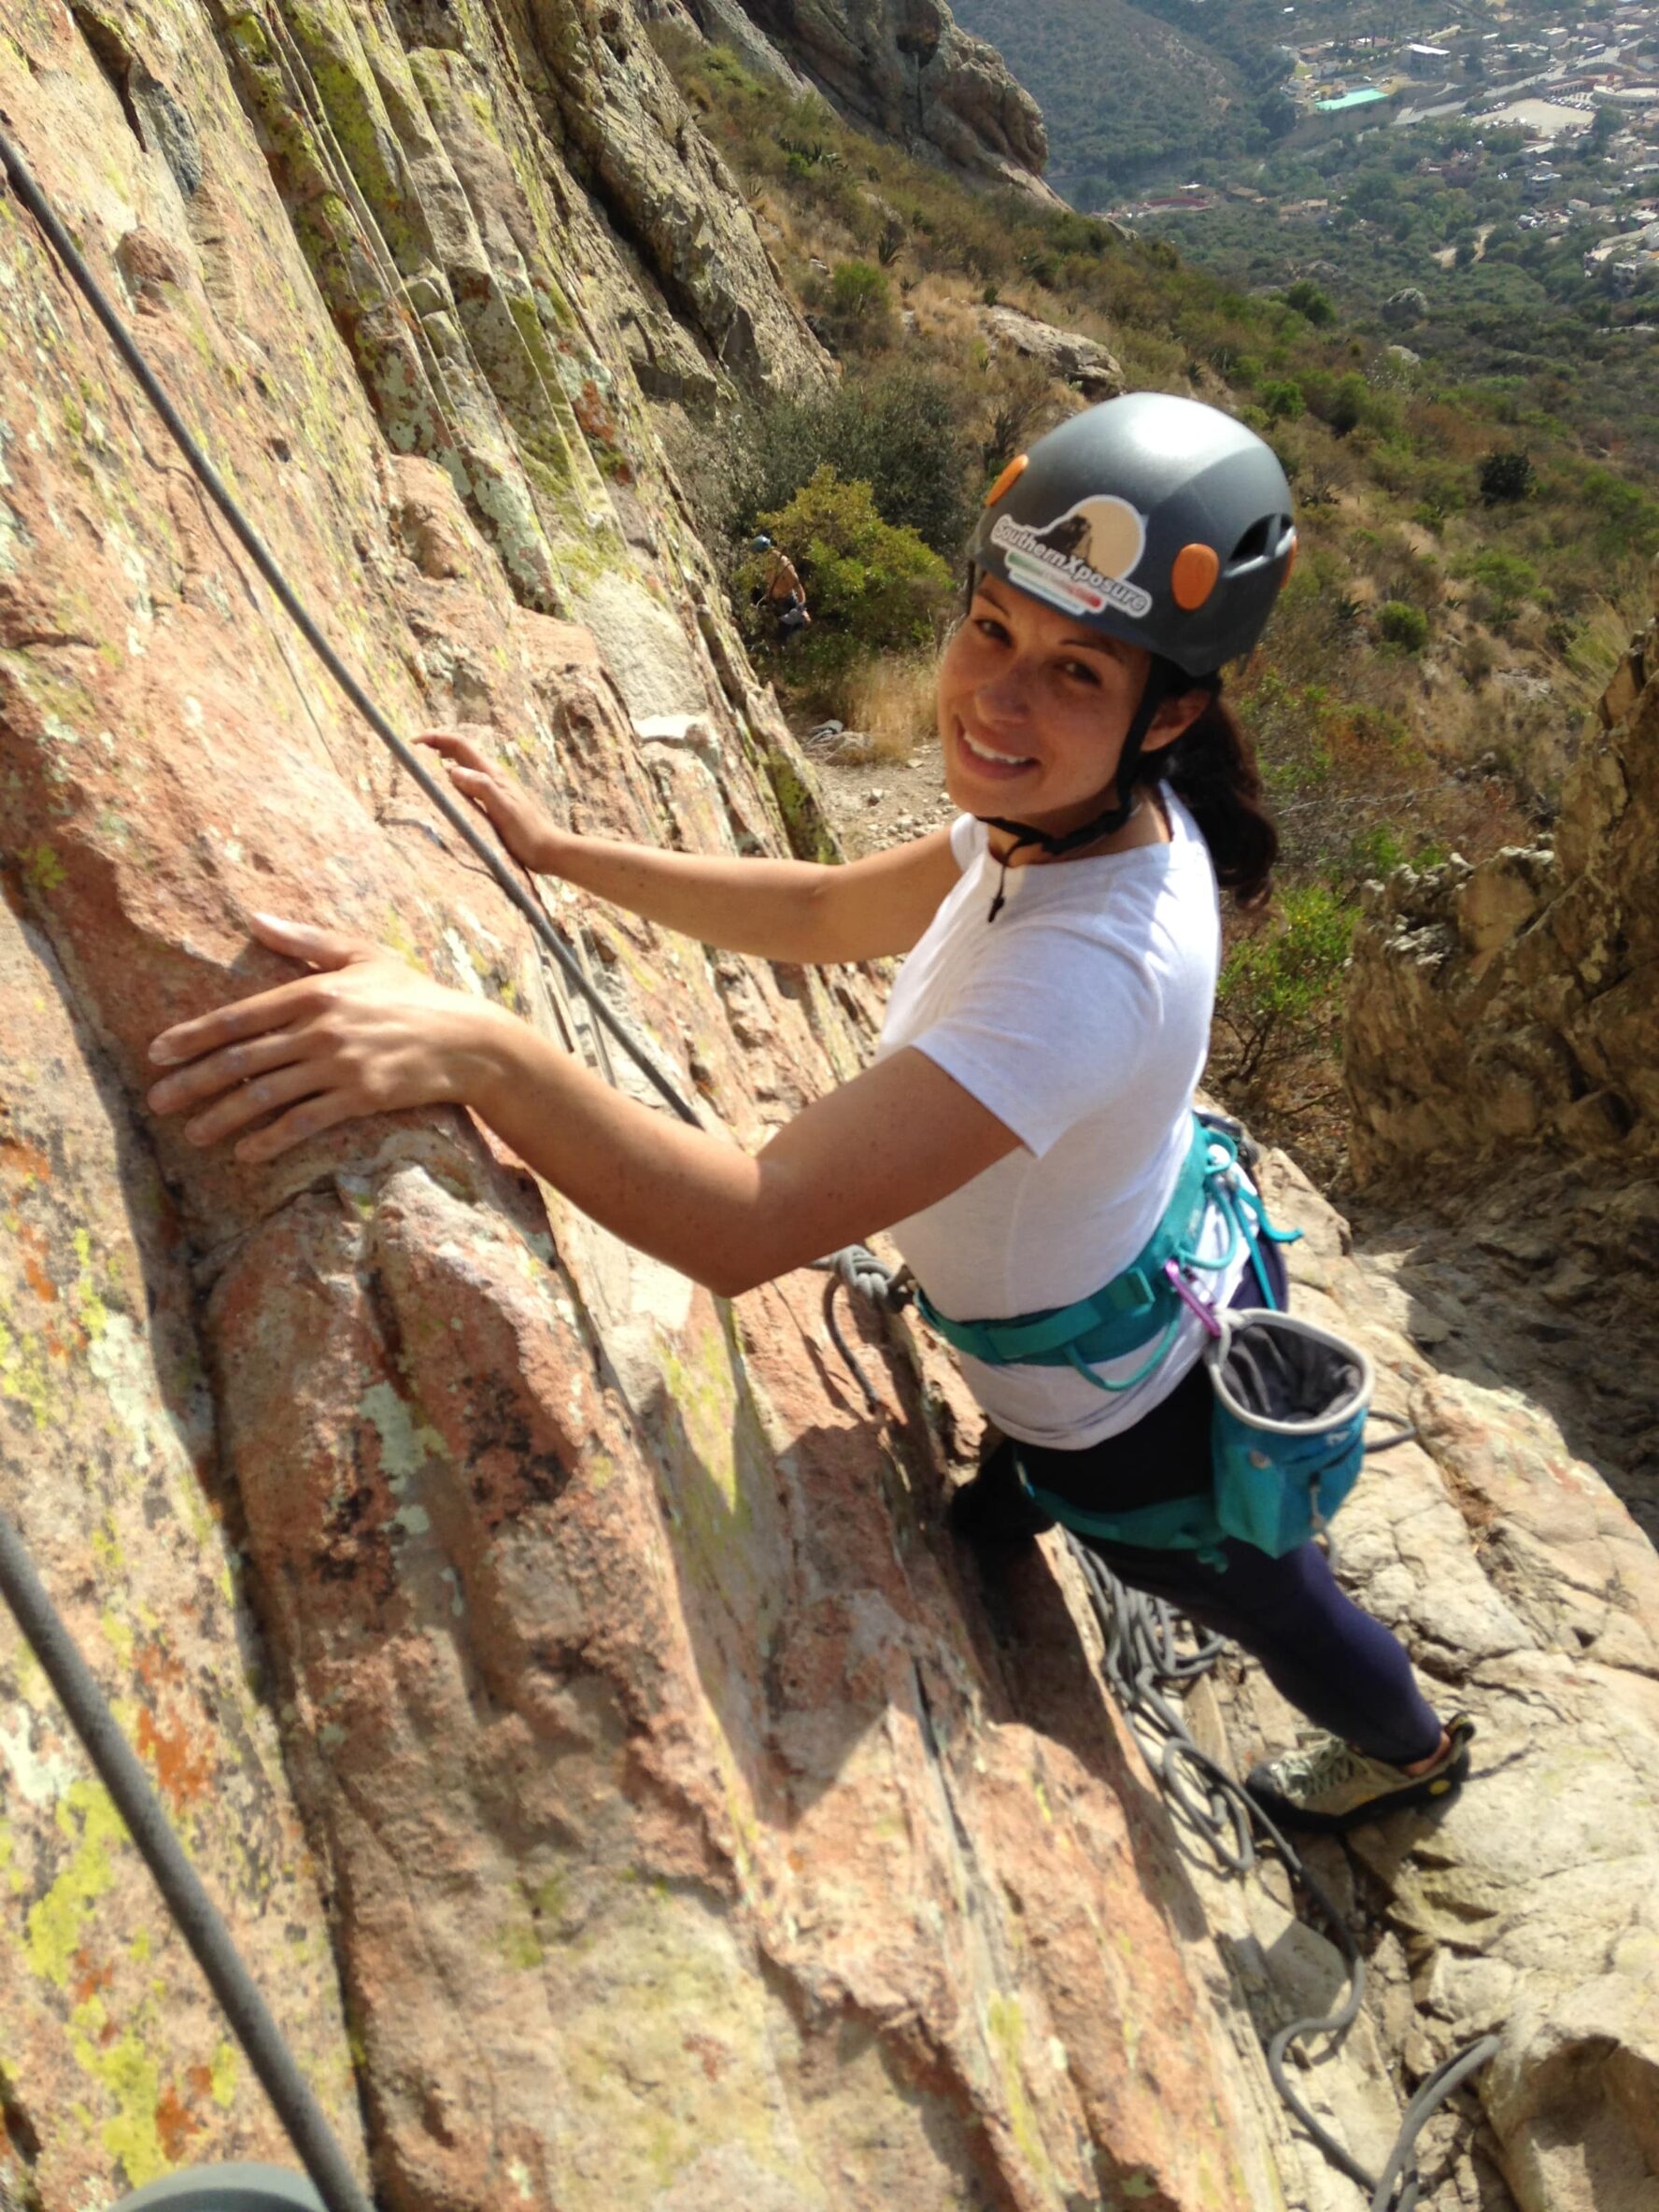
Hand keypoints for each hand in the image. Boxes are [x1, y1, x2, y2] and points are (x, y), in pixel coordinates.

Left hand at [146, 915, 509, 1163]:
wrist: (468, 1039)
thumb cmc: (414, 994)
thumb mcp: (362, 954)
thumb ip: (305, 940)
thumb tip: (253, 918)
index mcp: (315, 991)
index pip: (240, 1016)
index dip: (194, 1036)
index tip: (159, 1052)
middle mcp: (321, 1029)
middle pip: (243, 1059)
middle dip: (195, 1081)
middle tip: (158, 1100)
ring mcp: (340, 1067)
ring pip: (267, 1095)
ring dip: (224, 1117)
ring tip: (193, 1133)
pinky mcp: (361, 1098)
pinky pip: (306, 1122)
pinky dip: (273, 1139)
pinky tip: (247, 1153)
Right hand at [415, 731, 564, 873]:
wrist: (548, 851)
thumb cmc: (527, 833)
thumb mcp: (503, 809)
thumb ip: (482, 787)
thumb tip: (452, 771)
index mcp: (491, 775)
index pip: (460, 746)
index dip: (437, 739)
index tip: (413, 741)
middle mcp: (490, 778)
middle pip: (460, 753)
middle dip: (436, 746)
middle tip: (412, 752)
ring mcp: (492, 791)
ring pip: (462, 768)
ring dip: (441, 762)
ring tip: (421, 769)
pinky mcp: (491, 805)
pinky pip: (466, 787)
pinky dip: (450, 783)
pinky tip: (444, 794)